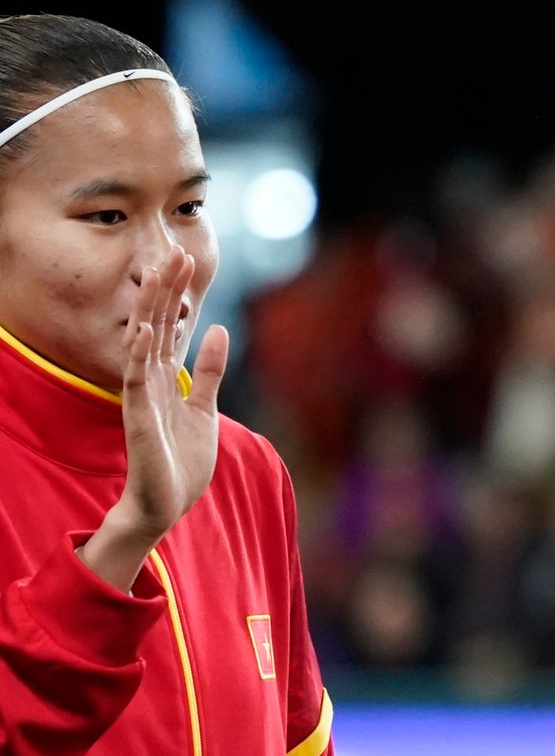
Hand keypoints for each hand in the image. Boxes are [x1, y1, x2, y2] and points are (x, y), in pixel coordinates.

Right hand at [77, 250, 229, 591]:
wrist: (167, 503)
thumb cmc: (181, 459)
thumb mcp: (205, 408)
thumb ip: (210, 371)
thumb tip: (218, 331)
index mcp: (165, 377)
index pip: (169, 325)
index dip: (177, 293)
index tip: (186, 258)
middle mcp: (149, 380)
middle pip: (155, 324)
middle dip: (166, 290)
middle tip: (175, 251)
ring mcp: (142, 397)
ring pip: (142, 343)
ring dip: (151, 309)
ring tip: (158, 275)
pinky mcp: (139, 418)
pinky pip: (136, 381)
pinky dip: (138, 355)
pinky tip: (142, 330)